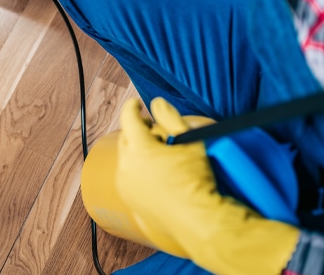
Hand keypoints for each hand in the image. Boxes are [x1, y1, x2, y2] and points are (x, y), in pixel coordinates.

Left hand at [117, 98, 299, 274]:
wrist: (198, 219)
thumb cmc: (195, 179)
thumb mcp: (188, 141)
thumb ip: (170, 117)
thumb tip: (157, 103)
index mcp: (138, 148)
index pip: (128, 118)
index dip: (132, 107)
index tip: (136, 104)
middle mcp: (125, 166)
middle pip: (126, 138)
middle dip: (137, 131)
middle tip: (155, 131)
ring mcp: (125, 185)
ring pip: (126, 159)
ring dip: (137, 152)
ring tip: (160, 155)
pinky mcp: (129, 199)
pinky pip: (128, 177)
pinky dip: (137, 171)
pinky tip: (155, 174)